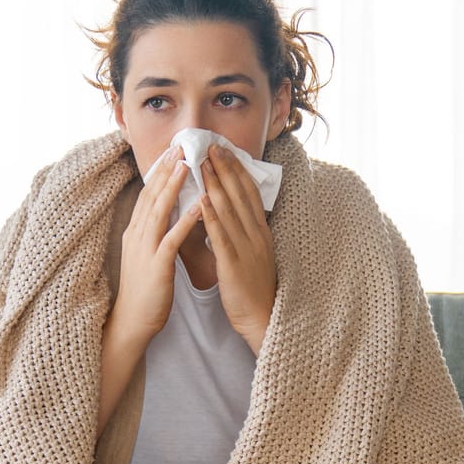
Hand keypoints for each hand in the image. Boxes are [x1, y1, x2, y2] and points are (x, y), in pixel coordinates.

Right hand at [112, 143, 202, 338]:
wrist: (132, 322)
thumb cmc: (144, 290)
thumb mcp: (147, 254)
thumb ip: (154, 232)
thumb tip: (167, 212)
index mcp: (136, 231)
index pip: (148, 194)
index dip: (160, 171)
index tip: (172, 151)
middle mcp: (137, 235)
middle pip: (151, 195)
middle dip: (166, 169)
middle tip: (180, 146)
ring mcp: (145, 249)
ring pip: (159, 211)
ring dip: (173, 187)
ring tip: (187, 165)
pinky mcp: (157, 266)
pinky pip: (171, 239)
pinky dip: (184, 221)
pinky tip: (197, 207)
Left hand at [199, 143, 277, 352]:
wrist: (262, 318)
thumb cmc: (254, 288)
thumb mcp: (253, 253)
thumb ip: (243, 232)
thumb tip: (228, 212)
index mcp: (260, 231)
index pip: (249, 193)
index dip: (236, 170)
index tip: (224, 150)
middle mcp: (255, 234)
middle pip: (239, 194)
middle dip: (224, 168)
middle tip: (211, 145)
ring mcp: (246, 248)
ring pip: (230, 210)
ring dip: (215, 184)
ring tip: (202, 163)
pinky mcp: (234, 264)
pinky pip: (221, 235)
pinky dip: (211, 216)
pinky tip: (201, 200)